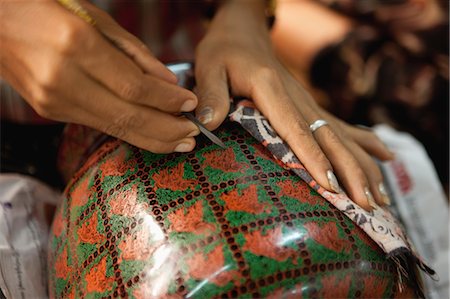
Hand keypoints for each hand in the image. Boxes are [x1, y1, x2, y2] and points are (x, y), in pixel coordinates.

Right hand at [0, 0, 198, 152]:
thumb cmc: (47, 7)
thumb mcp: (95, 17)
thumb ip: (134, 54)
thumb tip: (168, 83)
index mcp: (77, 46)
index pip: (135, 87)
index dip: (167, 100)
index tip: (190, 104)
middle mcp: (63, 79)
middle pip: (127, 116)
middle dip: (166, 130)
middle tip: (193, 135)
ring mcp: (53, 100)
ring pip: (114, 128)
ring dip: (152, 138)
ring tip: (180, 142)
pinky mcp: (50, 111)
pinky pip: (99, 124)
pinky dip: (129, 131)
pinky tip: (151, 132)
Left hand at [194, 0, 393, 209]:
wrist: (244, 30)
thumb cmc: (225, 50)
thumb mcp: (209, 66)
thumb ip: (210, 94)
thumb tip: (208, 124)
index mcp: (271, 89)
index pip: (296, 129)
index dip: (314, 158)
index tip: (330, 185)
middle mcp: (298, 98)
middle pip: (330, 138)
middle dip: (350, 172)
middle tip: (367, 205)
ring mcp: (308, 103)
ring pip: (343, 137)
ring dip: (364, 166)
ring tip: (380, 197)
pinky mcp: (310, 107)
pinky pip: (343, 128)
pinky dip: (366, 145)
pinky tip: (387, 158)